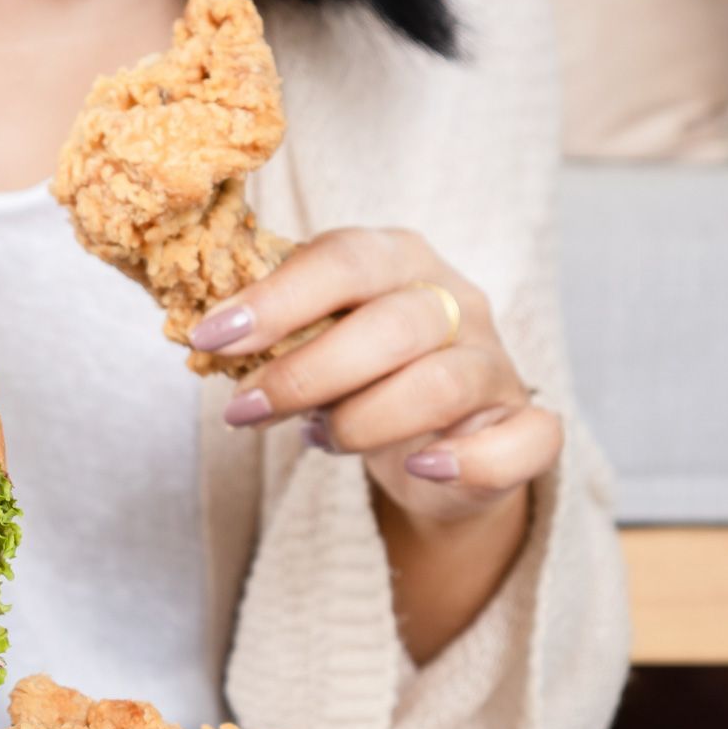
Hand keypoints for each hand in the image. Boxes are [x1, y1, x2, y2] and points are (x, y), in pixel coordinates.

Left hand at [191, 227, 559, 528]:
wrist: (430, 444)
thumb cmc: (358, 377)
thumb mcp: (313, 340)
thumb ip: (273, 333)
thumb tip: (203, 337)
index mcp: (399, 260)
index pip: (343, 260)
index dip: (275, 299)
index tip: (210, 337)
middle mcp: (456, 302)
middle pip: (392, 325)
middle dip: (306, 372)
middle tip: (243, 411)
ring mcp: (495, 365)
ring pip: (442, 384)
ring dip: (362, 421)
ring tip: (315, 439)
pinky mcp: (523, 428)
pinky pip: (524, 439)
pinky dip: (472, 459)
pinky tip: (422, 468)